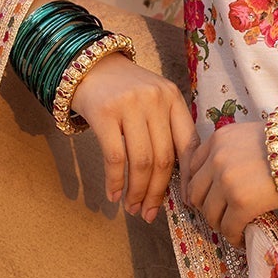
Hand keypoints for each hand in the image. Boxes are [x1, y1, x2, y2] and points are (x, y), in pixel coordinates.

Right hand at [70, 54, 195, 223]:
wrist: (88, 65)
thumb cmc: (124, 90)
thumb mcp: (153, 100)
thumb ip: (166, 128)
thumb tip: (175, 179)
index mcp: (173, 98)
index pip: (189, 143)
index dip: (188, 177)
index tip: (186, 201)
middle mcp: (156, 100)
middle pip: (164, 158)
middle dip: (157, 192)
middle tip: (149, 212)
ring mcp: (131, 105)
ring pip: (141, 161)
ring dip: (136, 191)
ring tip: (132, 208)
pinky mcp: (105, 113)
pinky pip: (115, 157)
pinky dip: (115, 181)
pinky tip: (114, 194)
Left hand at [184, 119, 277, 248]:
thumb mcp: (251, 135)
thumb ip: (233, 150)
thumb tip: (225, 175)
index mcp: (217, 139)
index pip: (192, 167)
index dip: (199, 186)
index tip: (206, 197)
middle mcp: (217, 159)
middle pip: (196, 193)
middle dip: (206, 207)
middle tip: (220, 215)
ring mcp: (227, 181)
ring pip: (210, 214)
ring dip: (220, 224)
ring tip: (233, 228)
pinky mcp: (241, 203)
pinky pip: (228, 227)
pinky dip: (233, 237)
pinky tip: (241, 239)